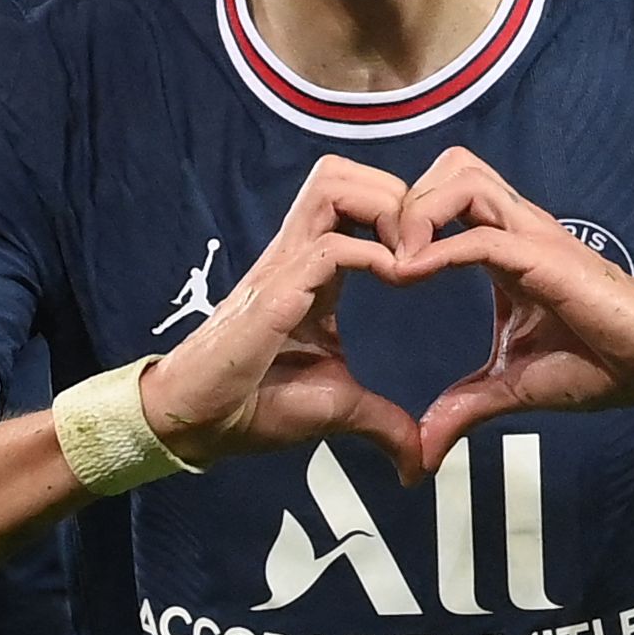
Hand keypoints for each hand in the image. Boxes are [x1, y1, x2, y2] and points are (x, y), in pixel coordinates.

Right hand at [139, 157, 420, 484]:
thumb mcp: (339, 409)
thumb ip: (384, 422)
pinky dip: (375, 255)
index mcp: (315, 271)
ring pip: (333, 184)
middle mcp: (299, 255)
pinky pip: (331, 246)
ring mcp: (285, 266)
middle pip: (341, 172)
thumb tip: (419, 462)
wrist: (199, 423)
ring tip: (409, 256)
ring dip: (384, 208)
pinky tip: (399, 283)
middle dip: (395, 192)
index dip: (401, 213)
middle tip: (423, 243)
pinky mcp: (276, 292)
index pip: (354, 199)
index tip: (435, 256)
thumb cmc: (255, 406)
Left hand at [390, 148, 633, 470]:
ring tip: (394, 261)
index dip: (400, 216)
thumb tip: (421, 451)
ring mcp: (534, 237)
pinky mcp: (548, 258)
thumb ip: (463, 407)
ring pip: (463, 178)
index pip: (443, 195)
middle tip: (377, 249)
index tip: (368, 260)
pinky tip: (408, 277)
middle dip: (403, 197)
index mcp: (505, 246)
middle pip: (449, 166)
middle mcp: (517, 229)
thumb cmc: (600, 364)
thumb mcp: (512, 387)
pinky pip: (481, 237)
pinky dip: (436, 250)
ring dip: (417, 212)